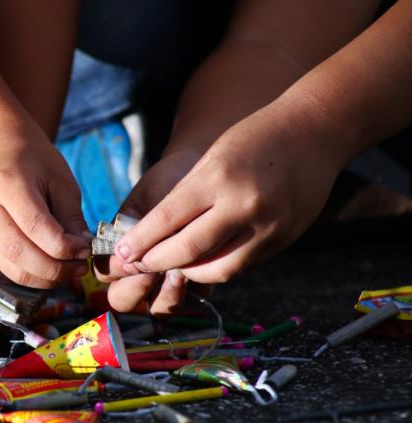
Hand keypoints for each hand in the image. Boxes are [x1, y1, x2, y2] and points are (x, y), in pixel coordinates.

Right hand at [0, 139, 90, 287]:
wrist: (6, 158)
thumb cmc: (38, 167)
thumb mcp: (62, 183)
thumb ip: (71, 217)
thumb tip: (82, 250)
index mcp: (7, 184)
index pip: (34, 225)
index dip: (62, 245)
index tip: (86, 249)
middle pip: (19, 251)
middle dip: (54, 268)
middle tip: (81, 267)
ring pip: (12, 268)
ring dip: (46, 278)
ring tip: (71, 271)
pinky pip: (9, 271)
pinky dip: (35, 278)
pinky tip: (55, 271)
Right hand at [95, 150, 211, 314]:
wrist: (198, 172)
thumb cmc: (167, 184)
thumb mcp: (148, 199)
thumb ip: (136, 228)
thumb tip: (128, 259)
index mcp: (118, 251)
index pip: (104, 272)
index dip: (114, 269)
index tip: (132, 256)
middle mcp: (138, 272)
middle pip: (123, 301)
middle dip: (134, 289)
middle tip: (150, 271)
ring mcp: (165, 282)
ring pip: (156, 309)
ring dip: (164, 296)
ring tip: (178, 275)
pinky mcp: (197, 283)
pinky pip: (190, 302)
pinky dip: (191, 292)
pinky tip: (198, 272)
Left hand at [114, 101, 343, 286]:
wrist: (316, 131)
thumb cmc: (255, 138)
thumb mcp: (213, 157)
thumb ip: (187, 196)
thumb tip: (154, 236)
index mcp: (218, 178)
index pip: (167, 220)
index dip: (142, 242)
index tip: (124, 253)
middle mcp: (243, 205)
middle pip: (188, 250)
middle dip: (157, 263)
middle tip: (139, 266)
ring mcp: (268, 226)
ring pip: (218, 270)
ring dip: (189, 274)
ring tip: (173, 267)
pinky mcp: (284, 240)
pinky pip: (243, 265)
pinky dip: (218, 268)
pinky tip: (205, 262)